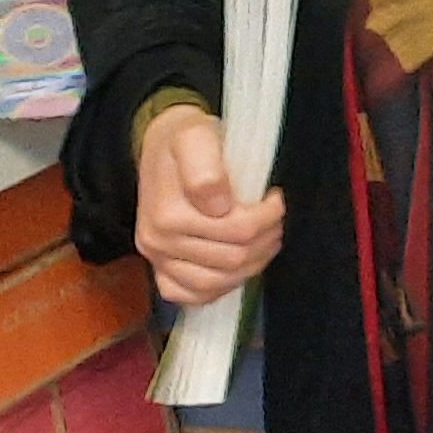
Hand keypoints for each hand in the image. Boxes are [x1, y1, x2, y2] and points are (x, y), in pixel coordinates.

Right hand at [135, 104, 282, 307]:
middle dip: (266, 240)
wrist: (162, 145)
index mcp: (168, 214)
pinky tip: (238, 265)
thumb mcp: (197, 137)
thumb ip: (206, 169)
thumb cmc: (186, 140)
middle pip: (232, 260)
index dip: (269, 216)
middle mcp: (157, 242)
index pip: (238, 233)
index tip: (274, 197)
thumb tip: (219, 207)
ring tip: (265, 239)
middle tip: (276, 219)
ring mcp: (157, 259)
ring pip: (215, 284)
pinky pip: (190, 296)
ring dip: (251, 266)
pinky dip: (220, 288)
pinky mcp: (160, 269)